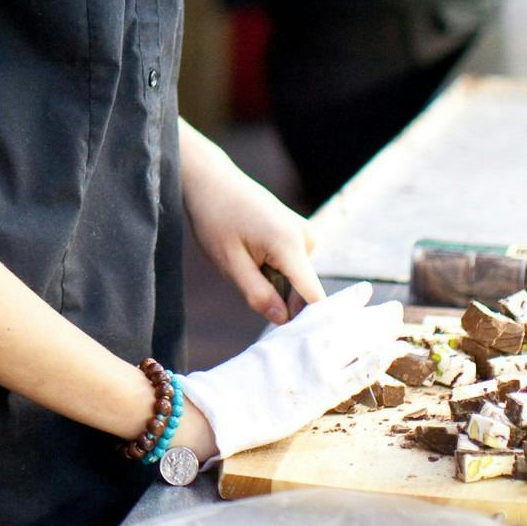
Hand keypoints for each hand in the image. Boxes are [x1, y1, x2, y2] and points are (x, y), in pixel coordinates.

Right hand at [181, 283, 405, 458]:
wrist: (226, 404)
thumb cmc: (237, 383)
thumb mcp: (262, 351)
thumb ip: (284, 342)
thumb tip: (295, 337)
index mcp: (291, 331)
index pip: (325, 307)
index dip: (348, 298)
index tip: (365, 290)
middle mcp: (308, 342)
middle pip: (350, 323)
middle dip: (375, 314)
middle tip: (394, 308)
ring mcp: (319, 364)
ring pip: (360, 342)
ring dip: (384, 332)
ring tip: (400, 326)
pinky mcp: (325, 390)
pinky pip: (359, 372)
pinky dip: (379, 359)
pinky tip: (393, 351)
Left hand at [183, 145, 323, 326]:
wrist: (212, 181)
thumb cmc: (216, 219)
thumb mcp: (230, 264)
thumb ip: (258, 295)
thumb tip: (284, 320)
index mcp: (290, 244)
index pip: (314, 296)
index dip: (309, 322)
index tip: (301, 345)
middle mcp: (307, 237)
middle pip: (304, 291)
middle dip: (281, 301)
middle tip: (249, 292)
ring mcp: (305, 233)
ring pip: (297, 280)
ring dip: (275, 284)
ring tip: (247, 265)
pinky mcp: (300, 233)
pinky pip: (294, 266)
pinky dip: (276, 272)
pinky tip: (254, 257)